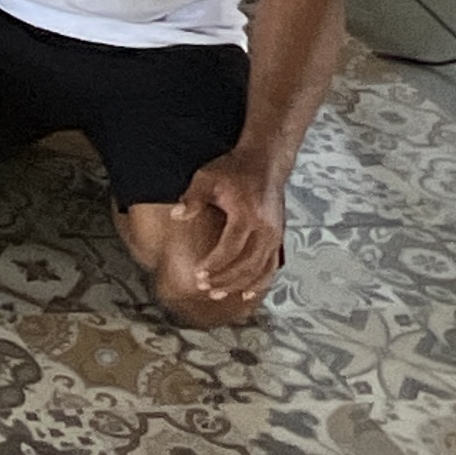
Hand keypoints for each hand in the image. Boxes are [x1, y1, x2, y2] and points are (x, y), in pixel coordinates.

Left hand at [167, 152, 288, 301]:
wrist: (265, 161)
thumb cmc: (235, 169)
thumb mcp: (207, 178)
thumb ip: (192, 198)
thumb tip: (176, 215)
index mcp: (247, 214)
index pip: (230, 249)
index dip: (214, 265)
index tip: (198, 274)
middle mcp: (265, 228)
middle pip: (246, 264)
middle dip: (224, 280)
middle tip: (204, 287)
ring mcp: (275, 235)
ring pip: (260, 270)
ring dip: (239, 285)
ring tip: (218, 293)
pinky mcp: (279, 238)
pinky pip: (271, 266)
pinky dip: (260, 282)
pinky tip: (247, 293)